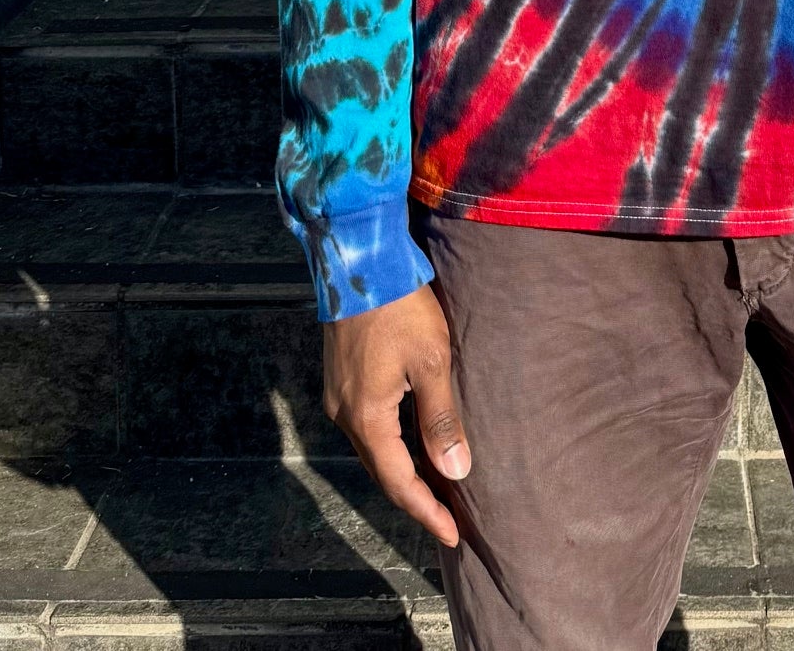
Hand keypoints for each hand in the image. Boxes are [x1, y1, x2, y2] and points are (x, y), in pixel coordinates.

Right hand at [323, 282, 469, 546]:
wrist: (358, 258)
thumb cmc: (401, 307)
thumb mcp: (433, 361)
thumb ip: (441, 420)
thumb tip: (456, 473)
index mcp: (366, 417)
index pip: (399, 482)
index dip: (426, 511)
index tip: (452, 536)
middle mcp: (344, 413)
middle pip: (381, 470)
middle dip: (414, 497)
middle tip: (446, 519)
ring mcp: (337, 394)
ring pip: (372, 447)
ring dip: (401, 470)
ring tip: (433, 487)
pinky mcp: (339, 376)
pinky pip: (366, 425)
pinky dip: (389, 443)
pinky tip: (409, 442)